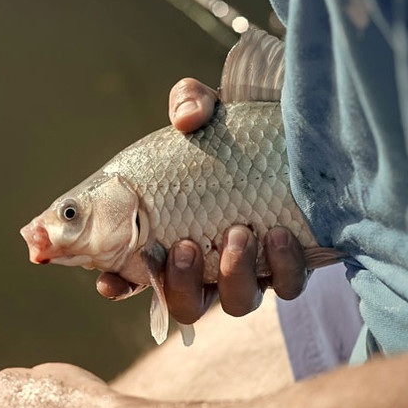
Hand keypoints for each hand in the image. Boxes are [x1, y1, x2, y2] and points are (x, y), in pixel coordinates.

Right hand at [97, 78, 307, 321]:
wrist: (297, 135)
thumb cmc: (238, 131)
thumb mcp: (209, 109)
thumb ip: (189, 102)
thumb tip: (187, 120)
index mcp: (171, 238)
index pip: (135, 276)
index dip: (119, 286)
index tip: (110, 283)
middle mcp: (208, 265)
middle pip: (185, 306)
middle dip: (181, 285)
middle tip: (185, 246)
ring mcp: (249, 270)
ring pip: (235, 303)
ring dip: (232, 274)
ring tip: (238, 232)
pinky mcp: (290, 266)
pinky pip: (286, 286)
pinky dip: (281, 267)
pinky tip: (278, 233)